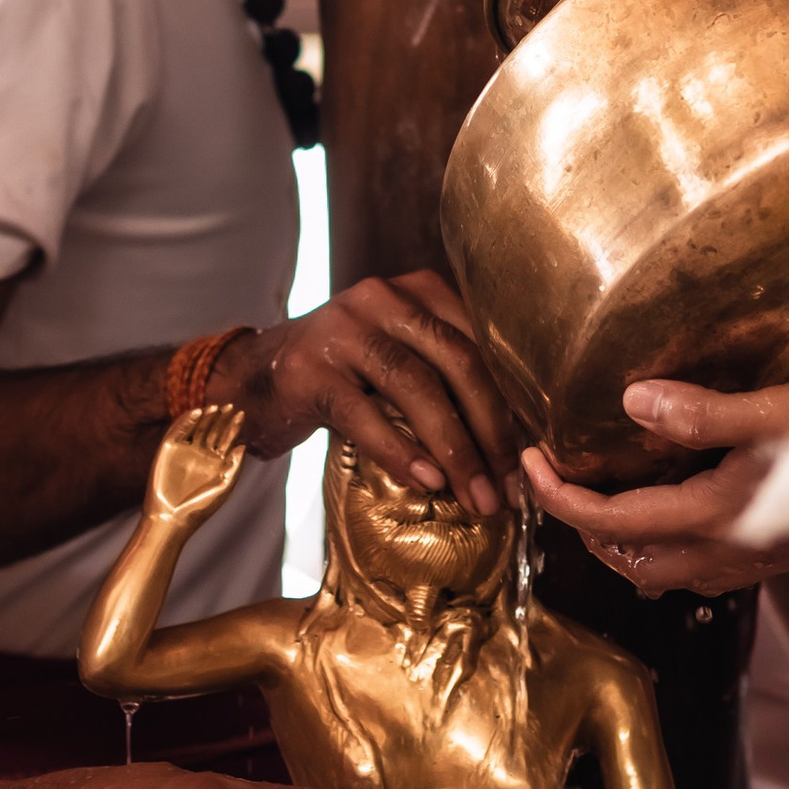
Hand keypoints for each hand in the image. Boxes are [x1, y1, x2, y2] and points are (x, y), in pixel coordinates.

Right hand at [150, 403, 246, 521]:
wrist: (171, 518)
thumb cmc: (199, 507)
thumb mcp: (223, 487)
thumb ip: (234, 466)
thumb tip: (243, 444)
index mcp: (217, 462)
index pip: (227, 438)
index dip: (234, 426)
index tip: (241, 414)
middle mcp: (202, 454)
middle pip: (214, 429)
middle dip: (222, 418)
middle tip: (230, 406)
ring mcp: (185, 450)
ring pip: (197, 427)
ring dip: (206, 417)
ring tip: (215, 408)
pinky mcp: (168, 449)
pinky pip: (178, 430)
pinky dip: (186, 420)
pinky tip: (197, 413)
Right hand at [227, 272, 517, 511]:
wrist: (254, 378)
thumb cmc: (345, 377)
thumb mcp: (402, 360)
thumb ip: (451, 379)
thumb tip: (520, 444)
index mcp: (419, 290)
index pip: (484, 342)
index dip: (515, 402)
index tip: (533, 457)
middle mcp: (383, 297)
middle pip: (458, 361)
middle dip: (492, 431)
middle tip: (509, 488)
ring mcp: (343, 330)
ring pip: (416, 387)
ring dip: (455, 450)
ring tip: (477, 498)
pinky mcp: (308, 370)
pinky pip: (363, 414)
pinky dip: (400, 450)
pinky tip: (426, 482)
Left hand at [522, 353, 788, 599]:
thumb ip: (710, 413)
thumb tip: (632, 405)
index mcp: (733, 512)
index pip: (621, 522)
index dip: (565, 499)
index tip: (531, 463)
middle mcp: (746, 549)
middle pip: (636, 559)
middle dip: (586, 526)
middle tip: (555, 474)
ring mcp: (770, 556)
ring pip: (672, 571)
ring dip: (626, 540)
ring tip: (602, 487)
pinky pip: (710, 565)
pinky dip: (670, 541)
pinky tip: (677, 498)